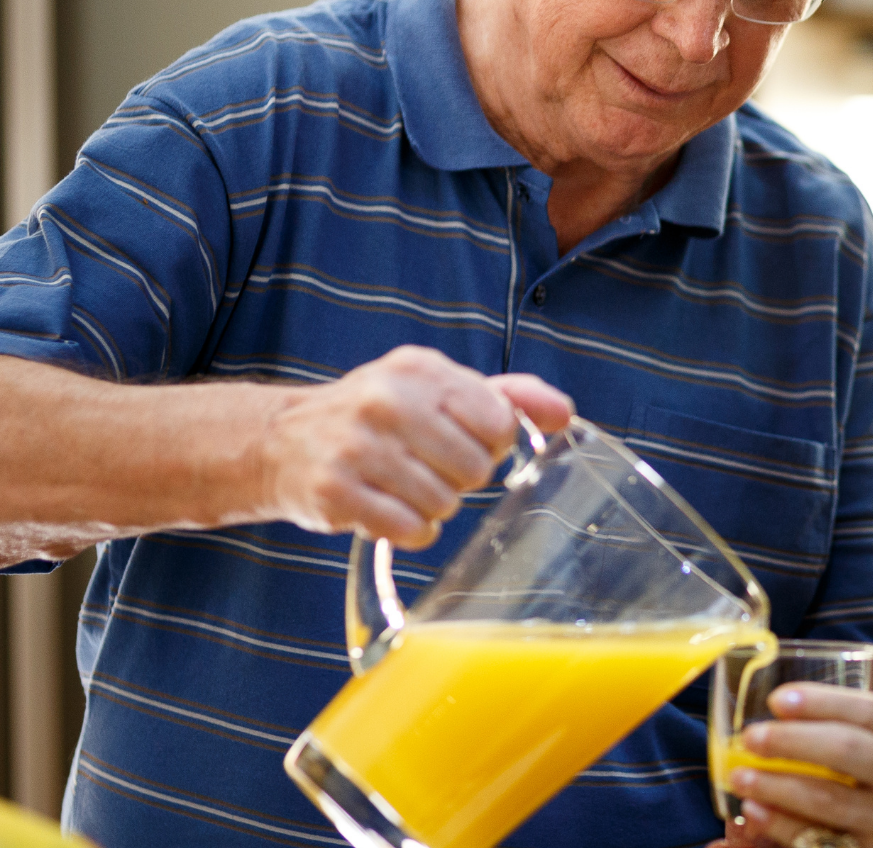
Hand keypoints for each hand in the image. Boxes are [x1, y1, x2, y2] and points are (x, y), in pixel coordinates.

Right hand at [252, 345, 572, 547]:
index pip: (498, 422)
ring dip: (431, 506)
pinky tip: (385, 508)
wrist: (280, 441)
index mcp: (419, 369)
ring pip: (444, 503)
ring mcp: (357, 446)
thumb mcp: (437, 390)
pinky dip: (407, 530)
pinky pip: (410, 529)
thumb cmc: (376, 418)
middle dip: (459, 478)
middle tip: (426, 467)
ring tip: (401, 486)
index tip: (464, 441)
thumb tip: (565, 413)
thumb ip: (507, 397)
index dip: (491, 444)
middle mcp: (386, 401)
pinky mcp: (335, 492)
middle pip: (474, 468)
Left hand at [728, 683, 872, 847]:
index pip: (870, 712)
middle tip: (752, 736)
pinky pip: (824, 839)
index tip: (780, 699)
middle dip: (794, 741)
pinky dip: (786, 827)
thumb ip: (868, 728)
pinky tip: (758, 816)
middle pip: (847, 751)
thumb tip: (789, 708)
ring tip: (741, 777)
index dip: (822, 702)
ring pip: (830, 800)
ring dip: (779, 786)